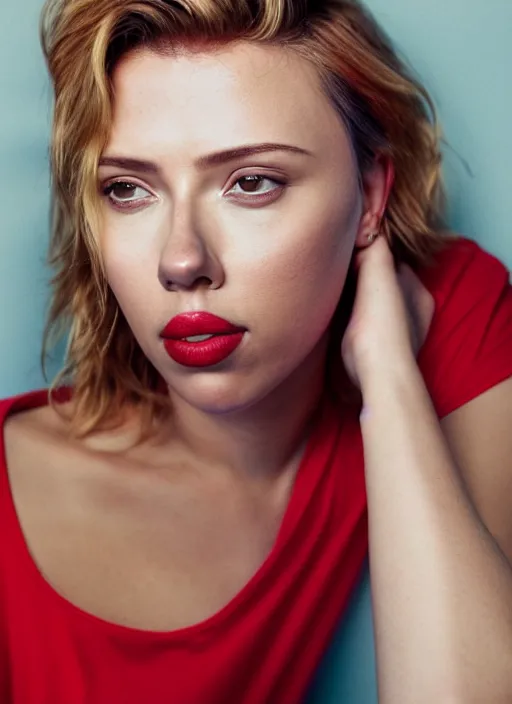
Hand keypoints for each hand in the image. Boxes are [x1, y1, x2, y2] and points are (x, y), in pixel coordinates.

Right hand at [341, 236, 434, 390]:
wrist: (377, 373)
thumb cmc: (384, 326)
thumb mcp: (382, 274)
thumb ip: (375, 248)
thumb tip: (367, 228)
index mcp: (417, 293)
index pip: (393, 260)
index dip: (371, 250)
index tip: (349, 244)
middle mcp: (408, 312)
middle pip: (380, 281)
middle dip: (361, 273)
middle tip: (336, 263)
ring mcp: (389, 331)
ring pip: (368, 301)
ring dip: (352, 294)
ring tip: (331, 285)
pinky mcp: (370, 346)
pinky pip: (357, 320)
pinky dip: (346, 313)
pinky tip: (332, 311)